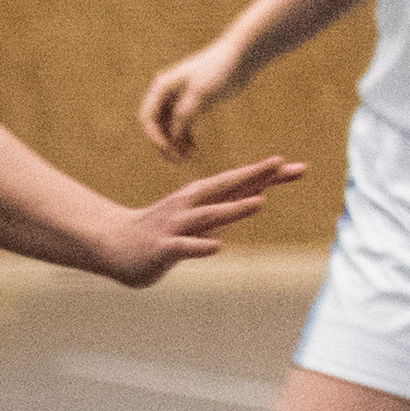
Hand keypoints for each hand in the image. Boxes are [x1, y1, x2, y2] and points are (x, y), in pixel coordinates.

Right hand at [91, 154, 307, 288]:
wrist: (112, 242)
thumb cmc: (161, 230)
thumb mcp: (197, 216)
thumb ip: (227, 208)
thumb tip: (259, 195)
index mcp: (199, 197)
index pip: (238, 183)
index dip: (266, 174)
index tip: (298, 166)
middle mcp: (189, 206)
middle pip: (226, 188)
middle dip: (254, 176)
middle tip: (281, 162)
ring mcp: (176, 225)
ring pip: (208, 215)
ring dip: (234, 209)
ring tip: (260, 203)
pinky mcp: (163, 248)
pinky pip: (184, 247)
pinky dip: (201, 245)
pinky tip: (218, 245)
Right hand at [136, 43, 238, 160]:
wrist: (240, 57)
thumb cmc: (218, 71)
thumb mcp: (200, 95)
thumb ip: (184, 116)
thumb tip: (172, 139)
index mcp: (162, 88)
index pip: (148, 116)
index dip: (154, 135)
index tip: (167, 149)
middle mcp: (167, 94)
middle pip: (157, 124)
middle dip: (165, 142)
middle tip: (175, 160)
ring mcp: (179, 98)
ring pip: (170, 126)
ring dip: (175, 142)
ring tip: (187, 157)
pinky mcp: (193, 102)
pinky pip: (182, 123)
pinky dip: (185, 136)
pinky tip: (193, 148)